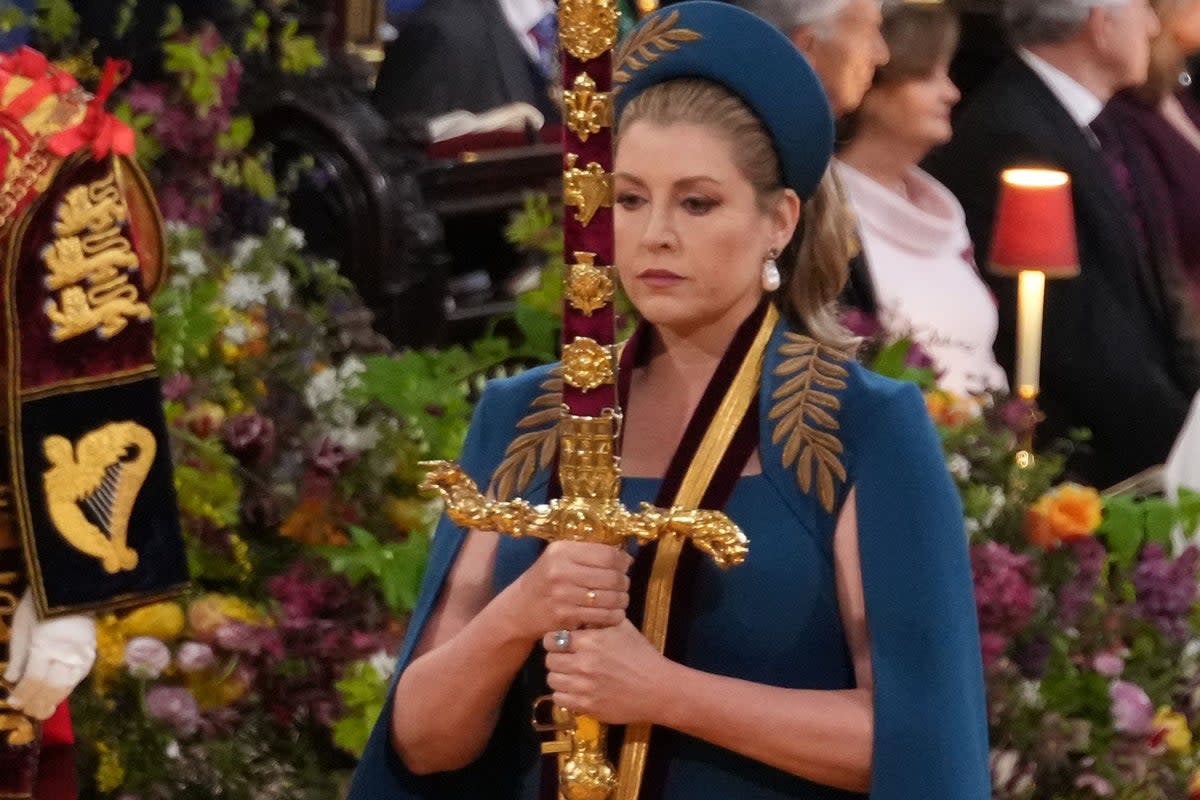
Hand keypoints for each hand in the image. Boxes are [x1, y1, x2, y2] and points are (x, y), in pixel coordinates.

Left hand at [3, 590, 95, 719]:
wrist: (72, 585)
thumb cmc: (40, 603)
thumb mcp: (22, 626)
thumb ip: (18, 655)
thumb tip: (10, 679)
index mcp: (45, 646)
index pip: (33, 680)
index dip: (22, 694)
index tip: (13, 703)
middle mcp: (66, 654)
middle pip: (52, 687)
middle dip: (38, 702)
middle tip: (28, 712)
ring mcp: (82, 654)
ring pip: (69, 685)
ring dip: (55, 699)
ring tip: (44, 710)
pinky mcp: (92, 651)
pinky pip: (80, 676)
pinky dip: (69, 687)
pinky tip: (61, 692)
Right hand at [504, 540, 631, 640]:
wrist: (520, 607)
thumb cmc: (546, 579)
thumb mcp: (559, 556)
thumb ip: (586, 552)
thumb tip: (624, 554)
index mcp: (562, 551)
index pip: (606, 554)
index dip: (622, 560)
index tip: (626, 564)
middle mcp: (561, 571)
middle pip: (612, 577)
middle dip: (624, 582)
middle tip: (624, 584)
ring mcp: (563, 595)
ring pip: (610, 598)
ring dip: (622, 600)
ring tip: (621, 598)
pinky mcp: (566, 616)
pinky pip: (603, 616)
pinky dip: (615, 615)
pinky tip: (614, 612)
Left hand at [542, 618, 673, 725]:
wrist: (658, 688)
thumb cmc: (641, 655)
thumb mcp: (621, 627)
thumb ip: (598, 618)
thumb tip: (579, 609)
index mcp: (590, 641)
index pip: (552, 639)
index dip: (554, 640)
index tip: (561, 643)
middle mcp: (583, 663)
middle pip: (549, 660)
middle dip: (557, 658)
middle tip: (567, 659)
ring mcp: (583, 687)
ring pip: (552, 680)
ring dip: (560, 676)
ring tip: (571, 675)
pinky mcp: (586, 706)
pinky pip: (559, 699)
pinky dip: (565, 694)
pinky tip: (576, 690)